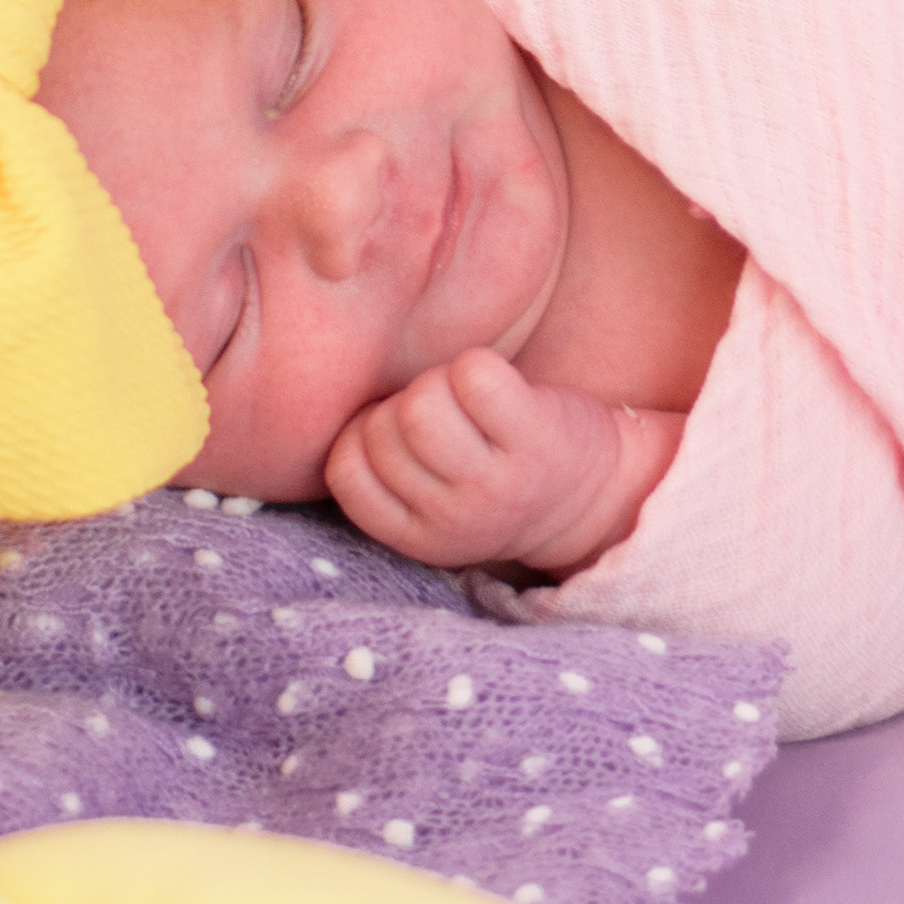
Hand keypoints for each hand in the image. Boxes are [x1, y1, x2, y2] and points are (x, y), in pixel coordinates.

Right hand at [326, 349, 624, 571]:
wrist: (592, 495)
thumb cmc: (493, 479)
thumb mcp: (430, 501)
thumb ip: (382, 471)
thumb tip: (311, 393)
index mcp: (416, 537)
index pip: (345, 471)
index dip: (364, 434)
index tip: (402, 435)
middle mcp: (454, 519)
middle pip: (386, 428)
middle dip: (405, 404)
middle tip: (446, 418)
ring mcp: (496, 483)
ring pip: (422, 402)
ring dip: (439, 383)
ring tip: (467, 401)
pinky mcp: (536, 440)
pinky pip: (474, 374)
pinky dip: (477, 366)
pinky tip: (495, 387)